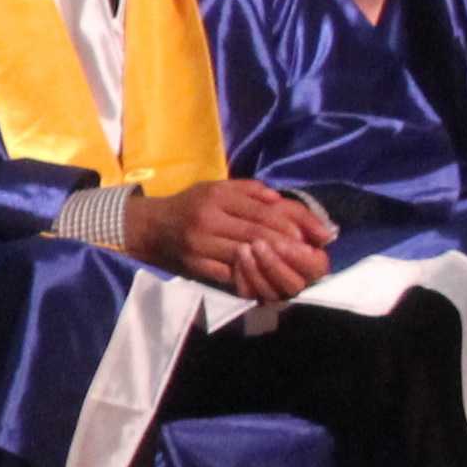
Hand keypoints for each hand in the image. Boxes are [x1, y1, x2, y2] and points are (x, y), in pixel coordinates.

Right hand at [133, 180, 332, 300]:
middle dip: (287, 245)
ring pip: (244, 255)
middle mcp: (207, 219)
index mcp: (215, 196)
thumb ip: (249, 189)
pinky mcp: (195, 265)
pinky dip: (251, 276)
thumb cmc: (192, 204)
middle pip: (255, 233)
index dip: (289, 223)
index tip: (313, 235)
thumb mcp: (216, 187)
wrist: (152, 226)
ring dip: (272, 263)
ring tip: (295, 266)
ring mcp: (200, 244)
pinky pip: (228, 273)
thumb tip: (278, 199)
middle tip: (312, 255)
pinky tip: (268, 278)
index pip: (260, 211)